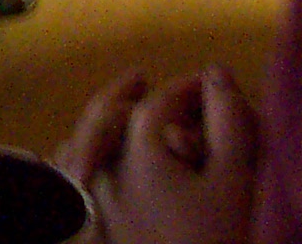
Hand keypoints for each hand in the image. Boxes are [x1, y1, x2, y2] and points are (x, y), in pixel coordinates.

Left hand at [58, 69, 258, 243]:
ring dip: (95, 127)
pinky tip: (82, 162)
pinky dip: (74, 163)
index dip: (182, 89)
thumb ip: (228, 122)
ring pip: (75, 151)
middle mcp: (100, 175)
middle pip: (102, 122)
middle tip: (139, 79)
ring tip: (111, 117)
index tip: (205, 85)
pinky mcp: (82, 234)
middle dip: (121, 96)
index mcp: (134, 156)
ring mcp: (86, 207)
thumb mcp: (236, 181)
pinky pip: (65, 185)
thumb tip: (214, 73)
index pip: (153, 107)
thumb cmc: (221, 239)